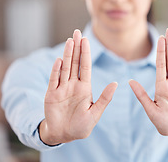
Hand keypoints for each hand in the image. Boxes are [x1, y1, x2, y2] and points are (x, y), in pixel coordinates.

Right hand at [39, 30, 117, 144]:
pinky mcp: (52, 94)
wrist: (64, 135)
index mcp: (84, 88)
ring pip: (65, 68)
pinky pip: (54, 80)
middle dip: (76, 48)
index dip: (86, 53)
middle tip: (76, 33)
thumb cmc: (81, 126)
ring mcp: (62, 88)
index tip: (86, 40)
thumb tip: (116, 83)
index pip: (85, 66)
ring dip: (67, 54)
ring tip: (70, 41)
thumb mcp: (95, 113)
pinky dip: (56, 70)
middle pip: (75, 62)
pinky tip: (60, 60)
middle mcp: (73, 85)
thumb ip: (105, 98)